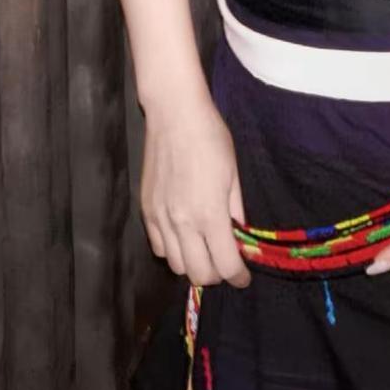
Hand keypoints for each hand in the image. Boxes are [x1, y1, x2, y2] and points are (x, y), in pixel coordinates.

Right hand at [141, 98, 252, 288]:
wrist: (174, 113)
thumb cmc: (211, 137)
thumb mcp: (233, 174)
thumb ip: (236, 212)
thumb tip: (239, 238)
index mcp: (209, 214)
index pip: (225, 266)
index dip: (238, 277)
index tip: (243, 277)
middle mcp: (182, 223)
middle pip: (199, 274)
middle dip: (217, 274)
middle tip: (224, 261)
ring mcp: (160, 218)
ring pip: (176, 265)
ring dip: (193, 264)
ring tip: (203, 248)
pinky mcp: (145, 210)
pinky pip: (158, 247)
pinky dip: (172, 250)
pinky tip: (182, 235)